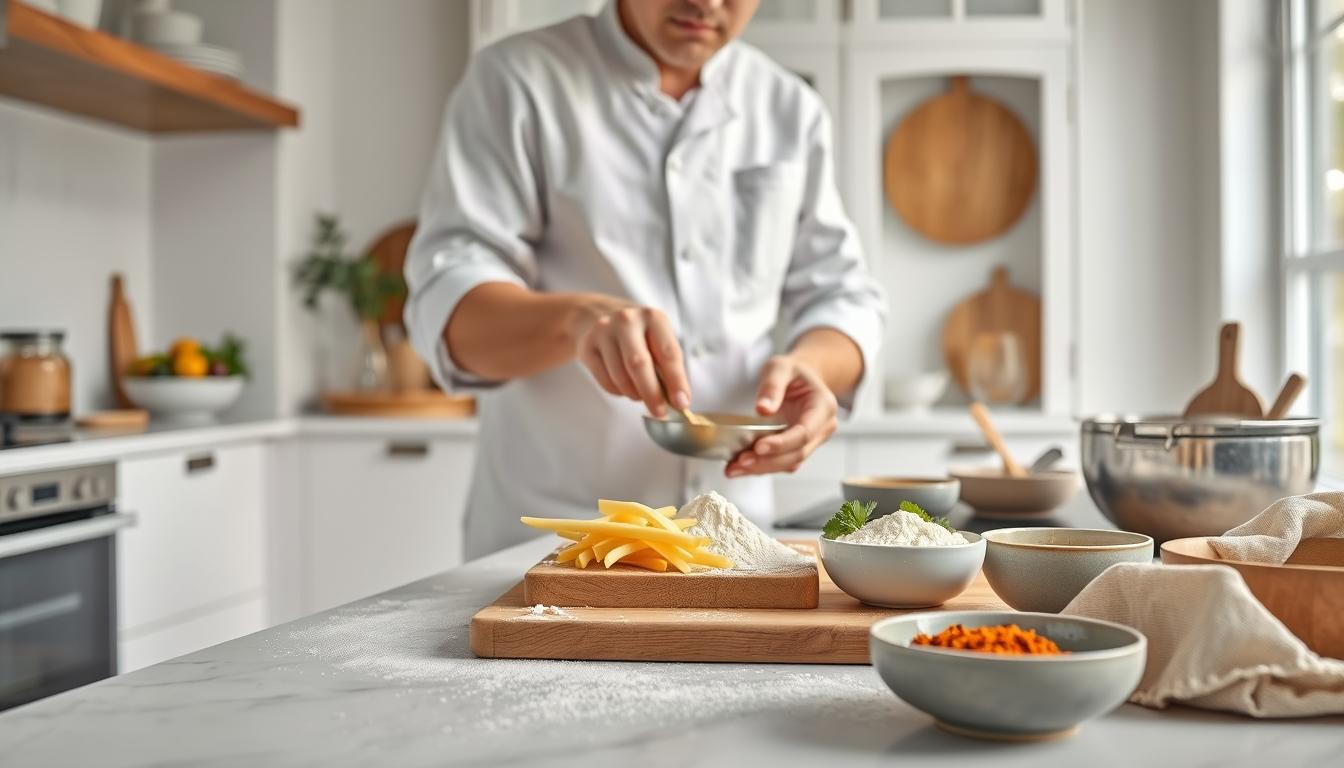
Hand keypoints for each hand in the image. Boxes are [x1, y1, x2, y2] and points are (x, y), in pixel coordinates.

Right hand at [571, 298, 690, 418]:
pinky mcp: (587, 347)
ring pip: (621, 377)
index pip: (668, 353)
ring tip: (641, 394)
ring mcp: (604, 333)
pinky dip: (619, 392)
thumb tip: (678, 400)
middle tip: (660, 412)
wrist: (595, 316)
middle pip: (639, 365)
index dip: (677, 381)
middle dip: (653, 394)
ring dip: (634, 394)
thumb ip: (669, 366)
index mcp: (653, 318)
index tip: (682, 403)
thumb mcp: (657, 338)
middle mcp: (627, 321)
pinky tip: (624, 385)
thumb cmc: (636, 333)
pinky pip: (606, 381)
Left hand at [726, 355, 837, 476]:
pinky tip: (740, 466)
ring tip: (734, 468)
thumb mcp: (780, 367)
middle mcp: (822, 428)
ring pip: (789, 463)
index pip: (804, 432)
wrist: (800, 377)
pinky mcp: (797, 448)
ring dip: (761, 468)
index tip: (759, 447)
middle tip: (741, 461)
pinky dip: (761, 466)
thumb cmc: (793, 372)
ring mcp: (811, 441)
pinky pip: (781, 462)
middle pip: (797, 453)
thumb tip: (762, 409)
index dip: (782, 443)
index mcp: (823, 407)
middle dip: (768, 461)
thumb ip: (772, 385)